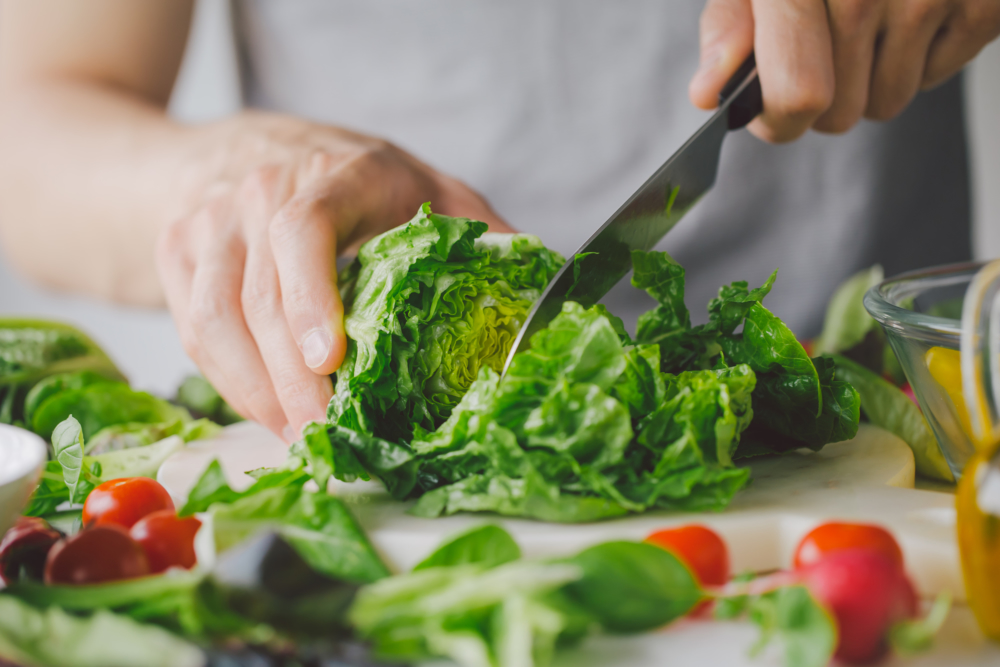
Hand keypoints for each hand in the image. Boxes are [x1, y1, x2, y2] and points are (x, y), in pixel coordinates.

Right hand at [156, 113, 511, 441]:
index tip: (332, 360)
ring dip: (254, 392)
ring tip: (298, 435)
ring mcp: (211, 222)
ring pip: (214, 321)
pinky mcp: (178, 252)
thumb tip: (546, 305)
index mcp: (336, 172)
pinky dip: (226, 380)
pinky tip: (265, 409)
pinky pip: (193, 330)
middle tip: (327, 434)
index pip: (305, 226)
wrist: (253, 150)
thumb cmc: (358, 180)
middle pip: (259, 296)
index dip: (312, 296)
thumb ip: (485, 239)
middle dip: (292, 380)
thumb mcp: (433, 190)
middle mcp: (260, 190)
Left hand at [689, 0, 999, 141]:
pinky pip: (933, 80)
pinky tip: (910, 11)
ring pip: (885, 104)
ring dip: (871, 81)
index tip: (772, 108)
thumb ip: (729, 27)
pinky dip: (920, 58)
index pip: (795, 95)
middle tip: (826, 47)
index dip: (777, 118)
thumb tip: (708, 92)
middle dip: (825, 97)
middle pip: (837, 114)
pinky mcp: (982, 5)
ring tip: (870, 23)